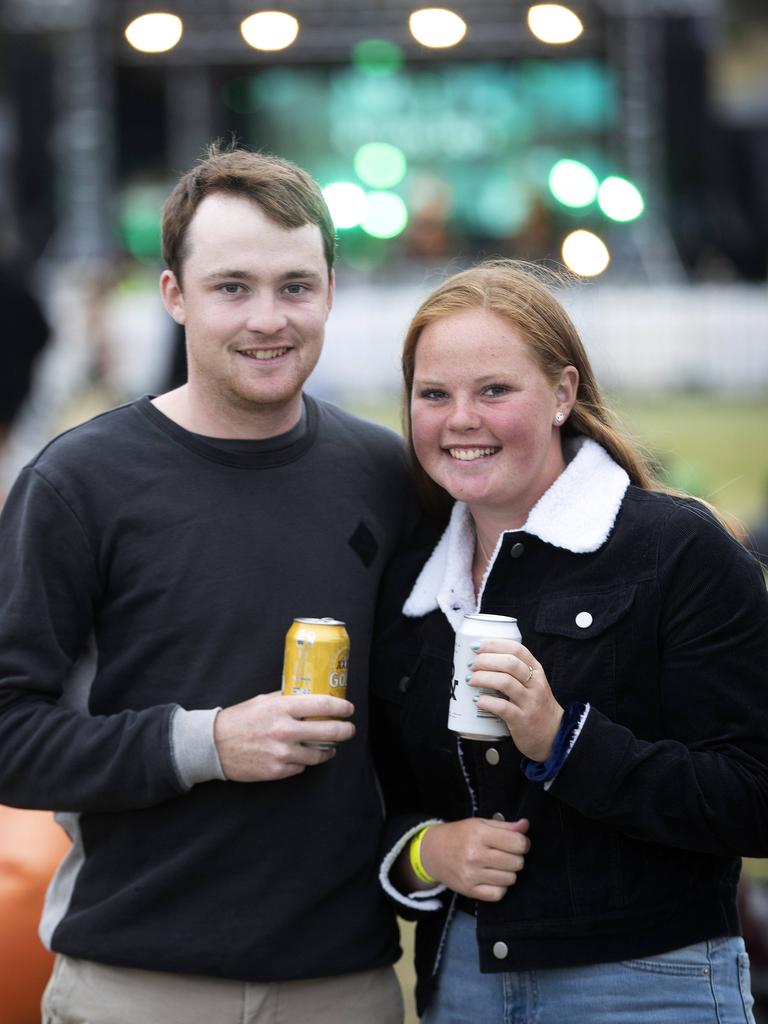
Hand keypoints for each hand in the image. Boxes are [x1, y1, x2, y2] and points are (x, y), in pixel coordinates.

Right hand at [214, 691, 354, 781]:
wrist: (214, 745)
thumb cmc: (241, 719)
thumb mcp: (264, 701)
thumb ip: (288, 699)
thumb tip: (311, 694)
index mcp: (282, 708)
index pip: (322, 706)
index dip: (341, 708)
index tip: (349, 709)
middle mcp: (284, 730)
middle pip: (328, 732)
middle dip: (345, 731)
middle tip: (349, 729)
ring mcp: (282, 753)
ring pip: (319, 754)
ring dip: (328, 750)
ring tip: (330, 746)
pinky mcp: (277, 770)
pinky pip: (302, 767)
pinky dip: (305, 761)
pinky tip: (302, 755)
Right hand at [418, 818, 529, 901]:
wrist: (432, 852)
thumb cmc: (459, 835)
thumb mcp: (480, 823)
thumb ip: (504, 826)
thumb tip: (525, 826)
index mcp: (478, 834)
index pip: (517, 843)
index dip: (523, 843)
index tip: (517, 842)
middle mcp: (475, 855)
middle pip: (517, 863)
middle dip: (516, 857)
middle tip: (505, 853)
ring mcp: (471, 875)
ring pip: (510, 879)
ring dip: (508, 872)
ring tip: (497, 865)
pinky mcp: (469, 891)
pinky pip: (498, 894)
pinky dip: (500, 887)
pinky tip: (492, 877)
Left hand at [469, 640, 562, 761]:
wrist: (554, 735)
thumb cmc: (536, 706)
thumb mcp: (533, 684)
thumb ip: (515, 672)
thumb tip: (482, 660)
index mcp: (536, 671)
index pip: (517, 649)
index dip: (494, 644)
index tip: (476, 645)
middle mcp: (535, 684)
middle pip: (510, 663)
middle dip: (486, 660)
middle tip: (471, 664)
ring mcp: (530, 702)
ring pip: (505, 682)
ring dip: (483, 678)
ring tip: (471, 680)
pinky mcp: (522, 720)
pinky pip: (503, 707)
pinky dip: (487, 702)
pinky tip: (478, 700)